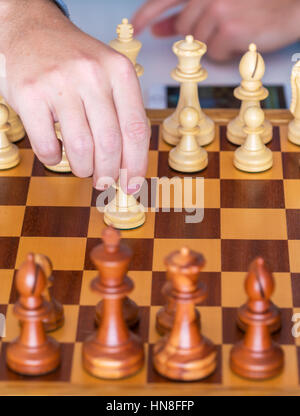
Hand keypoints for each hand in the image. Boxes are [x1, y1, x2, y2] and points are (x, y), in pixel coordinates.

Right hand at [0, 0, 149, 189]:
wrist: (32, 29)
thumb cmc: (75, 62)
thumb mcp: (109, 76)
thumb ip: (122, 113)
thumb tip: (129, 165)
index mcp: (120, 71)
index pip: (136, 130)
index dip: (136, 164)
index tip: (132, 183)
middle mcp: (92, 74)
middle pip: (110, 144)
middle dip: (108, 173)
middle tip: (103, 181)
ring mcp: (59, 82)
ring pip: (80, 148)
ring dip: (83, 169)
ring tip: (82, 168)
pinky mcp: (30, 93)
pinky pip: (47, 145)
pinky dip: (53, 159)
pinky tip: (56, 153)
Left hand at [132, 0, 299, 60]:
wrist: (290, 9)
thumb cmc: (256, 5)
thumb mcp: (218, 2)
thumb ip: (186, 12)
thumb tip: (161, 28)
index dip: (146, 14)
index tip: (134, 27)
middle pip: (184, 28)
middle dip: (197, 35)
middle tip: (222, 27)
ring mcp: (218, 9)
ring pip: (199, 44)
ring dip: (214, 44)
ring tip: (236, 30)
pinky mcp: (228, 29)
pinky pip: (214, 54)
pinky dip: (225, 54)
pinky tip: (240, 40)